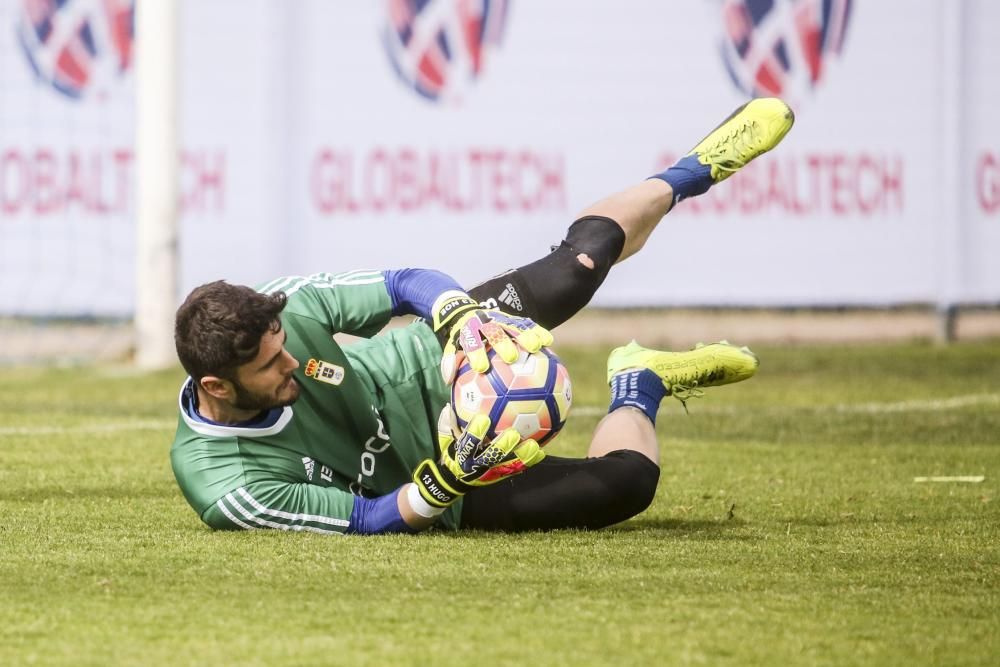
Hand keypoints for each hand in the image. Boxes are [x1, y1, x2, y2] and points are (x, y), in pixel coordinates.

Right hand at [411, 408, 544, 508]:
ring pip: (508, 465)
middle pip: (491, 457)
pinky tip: (541, 452)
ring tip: (534, 446)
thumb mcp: (445, 438)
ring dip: (522, 456)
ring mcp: (491, 472)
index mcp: (463, 455)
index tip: (483, 418)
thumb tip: (450, 403)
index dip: (475, 433)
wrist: (455, 479)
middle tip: (513, 433)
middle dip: (502, 446)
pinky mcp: (501, 475)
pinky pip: (517, 469)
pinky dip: (529, 461)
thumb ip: (448, 422)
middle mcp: (478, 466)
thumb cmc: (452, 451)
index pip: (468, 444)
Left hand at [430, 290, 553, 382]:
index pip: (471, 341)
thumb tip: (448, 380)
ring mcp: (500, 319)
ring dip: (525, 335)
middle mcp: (485, 323)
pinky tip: (548, 341)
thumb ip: (450, 361)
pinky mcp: (512, 318)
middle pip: (494, 332)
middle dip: (502, 343)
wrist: (465, 311)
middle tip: (511, 357)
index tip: (481, 368)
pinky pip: (527, 323)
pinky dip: (537, 330)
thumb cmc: (461, 338)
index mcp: (469, 331)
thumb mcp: (451, 346)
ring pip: (513, 326)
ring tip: (536, 347)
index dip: (476, 353)